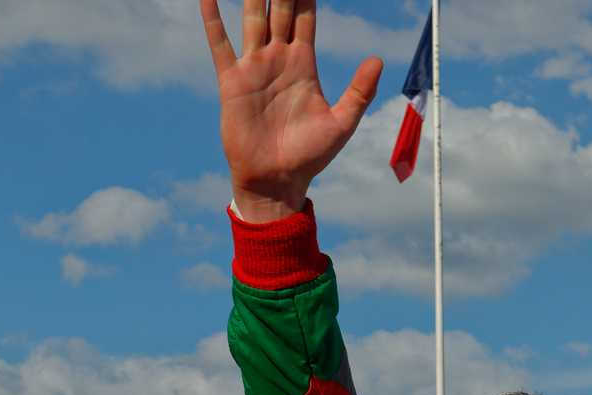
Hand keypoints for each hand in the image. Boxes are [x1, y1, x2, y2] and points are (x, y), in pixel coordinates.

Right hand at [201, 0, 382, 221]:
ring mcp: (254, 67)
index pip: (305, 16)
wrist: (277, 180)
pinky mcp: (232, 82)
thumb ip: (359, 91)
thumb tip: (377, 59)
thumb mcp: (342, 123)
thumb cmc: (310, 156)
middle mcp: (278, 59)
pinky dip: (213, 20)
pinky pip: (221, 45)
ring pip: (251, 19)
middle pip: (278, 9)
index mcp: (304, 64)